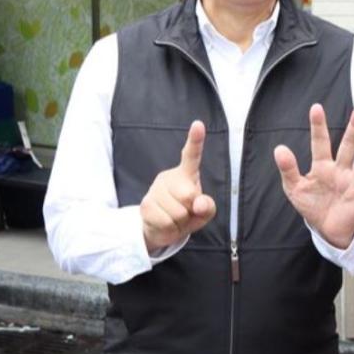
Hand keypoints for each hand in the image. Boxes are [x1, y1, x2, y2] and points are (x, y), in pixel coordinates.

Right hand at [140, 121, 216, 252]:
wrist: (163, 229)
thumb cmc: (188, 213)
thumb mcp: (205, 211)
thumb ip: (208, 206)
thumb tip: (198, 203)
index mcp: (186, 174)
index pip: (191, 155)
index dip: (195, 140)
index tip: (198, 124)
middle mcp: (169, 177)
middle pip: (189, 195)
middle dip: (191, 209)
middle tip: (186, 210)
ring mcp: (155, 190)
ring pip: (178, 212)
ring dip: (181, 221)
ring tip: (175, 217)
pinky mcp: (145, 206)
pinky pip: (167, 222)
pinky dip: (171, 229)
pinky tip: (166, 223)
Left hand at [274, 106, 353, 248]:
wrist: (327, 231)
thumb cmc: (312, 206)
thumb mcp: (295, 189)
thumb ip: (288, 169)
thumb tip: (279, 149)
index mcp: (322, 166)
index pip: (320, 143)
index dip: (318, 126)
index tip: (316, 108)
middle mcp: (341, 169)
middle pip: (349, 146)